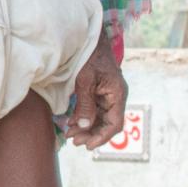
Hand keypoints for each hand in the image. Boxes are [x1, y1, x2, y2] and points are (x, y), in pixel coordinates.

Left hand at [65, 35, 127, 149]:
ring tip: (69, 134)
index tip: (88, 146)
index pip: (115, 123)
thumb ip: (85, 104)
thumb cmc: (89, 57)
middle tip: (73, 141)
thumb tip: (84, 126)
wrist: (90, 40)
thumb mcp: (85, 81)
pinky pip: (94, 112)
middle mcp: (115, 97)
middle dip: (90, 134)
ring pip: (99, 120)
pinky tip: (71, 124)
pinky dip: (83, 119)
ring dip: (85, 129)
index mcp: (117, 94)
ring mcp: (107, 96)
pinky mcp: (99, 94)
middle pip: (107, 124)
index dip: (102, 137)